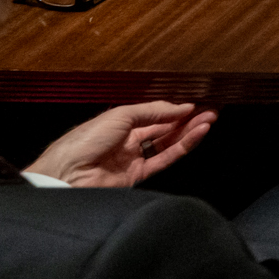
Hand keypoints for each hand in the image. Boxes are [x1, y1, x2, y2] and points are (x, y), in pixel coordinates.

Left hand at [28, 102, 216, 187]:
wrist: (67, 175)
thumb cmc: (87, 139)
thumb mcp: (120, 116)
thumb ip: (153, 111)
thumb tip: (184, 107)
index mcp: (120, 123)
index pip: (153, 114)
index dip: (175, 108)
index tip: (197, 102)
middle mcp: (129, 140)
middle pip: (163, 128)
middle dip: (187, 119)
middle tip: (211, 111)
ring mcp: (134, 158)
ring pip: (167, 143)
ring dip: (189, 131)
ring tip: (210, 119)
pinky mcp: (138, 176)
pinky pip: (164, 159)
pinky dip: (182, 147)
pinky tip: (198, 134)